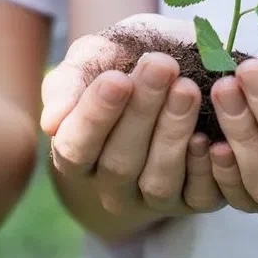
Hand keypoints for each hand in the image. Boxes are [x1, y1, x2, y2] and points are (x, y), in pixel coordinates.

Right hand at [42, 17, 223, 218]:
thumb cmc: (122, 61)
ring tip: (187, 88)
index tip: (117, 79)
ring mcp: (152, 197)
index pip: (75, 148)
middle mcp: (111, 185)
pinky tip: (206, 135)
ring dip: (173, 133)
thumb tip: (52, 124)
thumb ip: (67, 83)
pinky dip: (203, 167)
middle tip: (161, 67)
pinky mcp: (193, 200)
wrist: (173, 67)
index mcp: (76, 154)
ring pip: (158, 181)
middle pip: (118, 163)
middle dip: (142, 113)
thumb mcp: (92, 58)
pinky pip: (197, 196)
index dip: (96, 117)